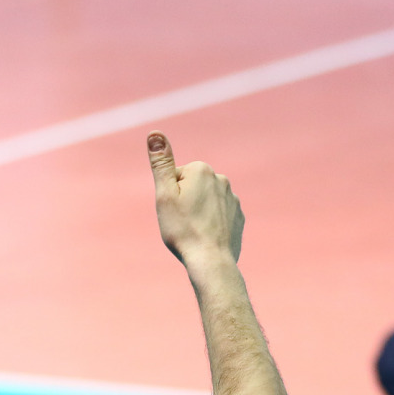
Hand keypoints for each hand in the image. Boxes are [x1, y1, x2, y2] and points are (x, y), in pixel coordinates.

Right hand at [147, 132, 242, 263]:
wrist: (211, 261)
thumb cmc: (183, 229)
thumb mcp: (164, 195)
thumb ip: (161, 163)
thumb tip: (154, 133)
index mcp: (201, 169)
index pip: (175, 177)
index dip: (169, 196)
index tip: (173, 211)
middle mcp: (221, 178)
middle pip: (191, 187)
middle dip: (184, 201)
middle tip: (181, 222)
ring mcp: (232, 198)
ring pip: (205, 201)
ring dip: (198, 212)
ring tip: (194, 231)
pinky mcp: (238, 216)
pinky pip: (218, 215)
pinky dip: (211, 223)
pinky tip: (206, 237)